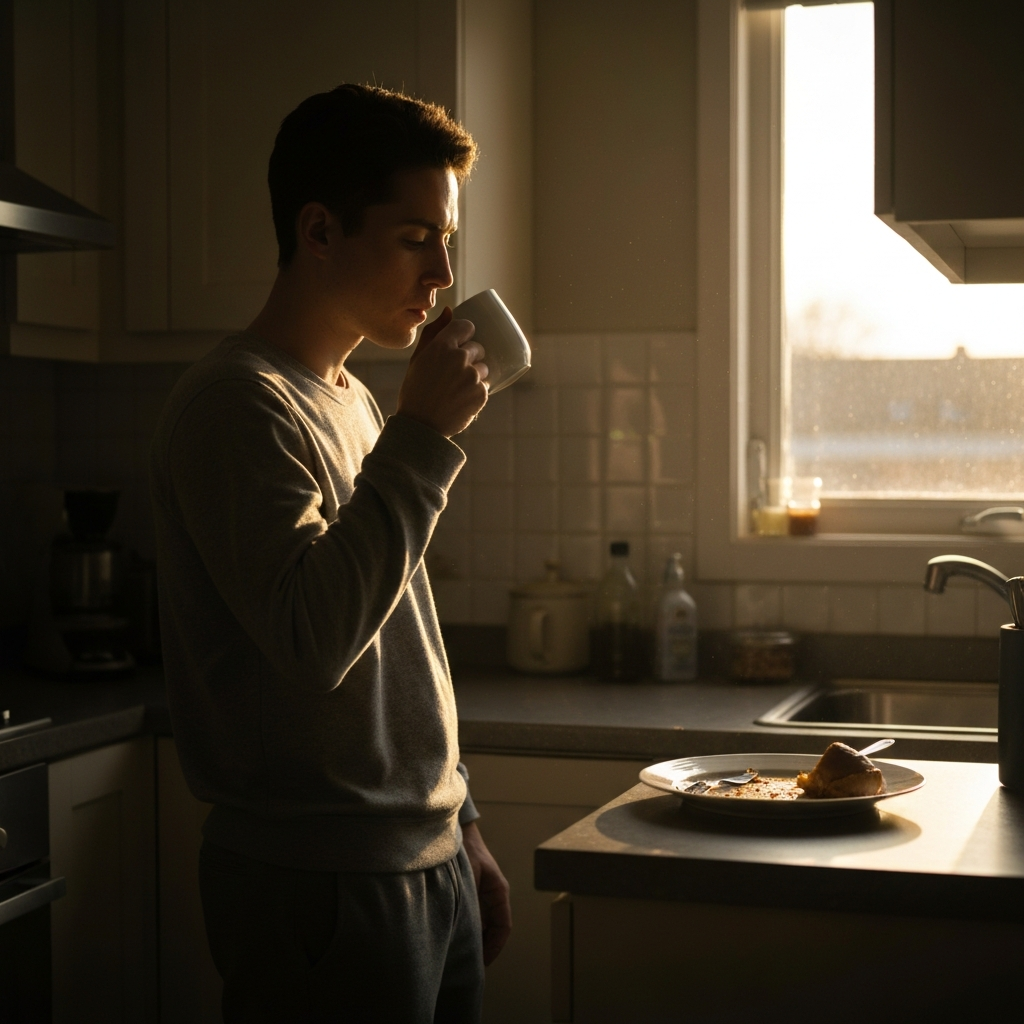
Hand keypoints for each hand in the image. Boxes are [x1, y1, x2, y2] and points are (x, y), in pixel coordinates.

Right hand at [397, 307, 488, 436]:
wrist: (421, 425)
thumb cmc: (416, 390)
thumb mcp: (418, 359)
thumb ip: (434, 332)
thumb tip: (449, 310)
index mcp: (441, 346)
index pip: (466, 326)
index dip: (465, 334)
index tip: (462, 342)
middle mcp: (459, 358)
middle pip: (478, 347)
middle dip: (470, 357)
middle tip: (455, 373)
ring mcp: (472, 376)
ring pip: (484, 367)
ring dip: (476, 374)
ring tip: (458, 388)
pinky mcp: (481, 393)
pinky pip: (486, 385)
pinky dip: (477, 391)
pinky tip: (462, 398)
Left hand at [461, 820, 510, 965]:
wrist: (455, 831)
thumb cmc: (463, 851)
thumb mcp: (467, 879)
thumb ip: (469, 903)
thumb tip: (467, 930)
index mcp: (499, 891)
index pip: (503, 926)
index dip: (495, 947)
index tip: (483, 962)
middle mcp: (494, 894)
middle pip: (495, 928)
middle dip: (485, 946)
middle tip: (470, 963)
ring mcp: (485, 892)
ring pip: (486, 922)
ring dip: (477, 937)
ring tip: (462, 952)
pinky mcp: (474, 890)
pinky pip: (476, 915)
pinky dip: (471, 927)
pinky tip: (457, 934)